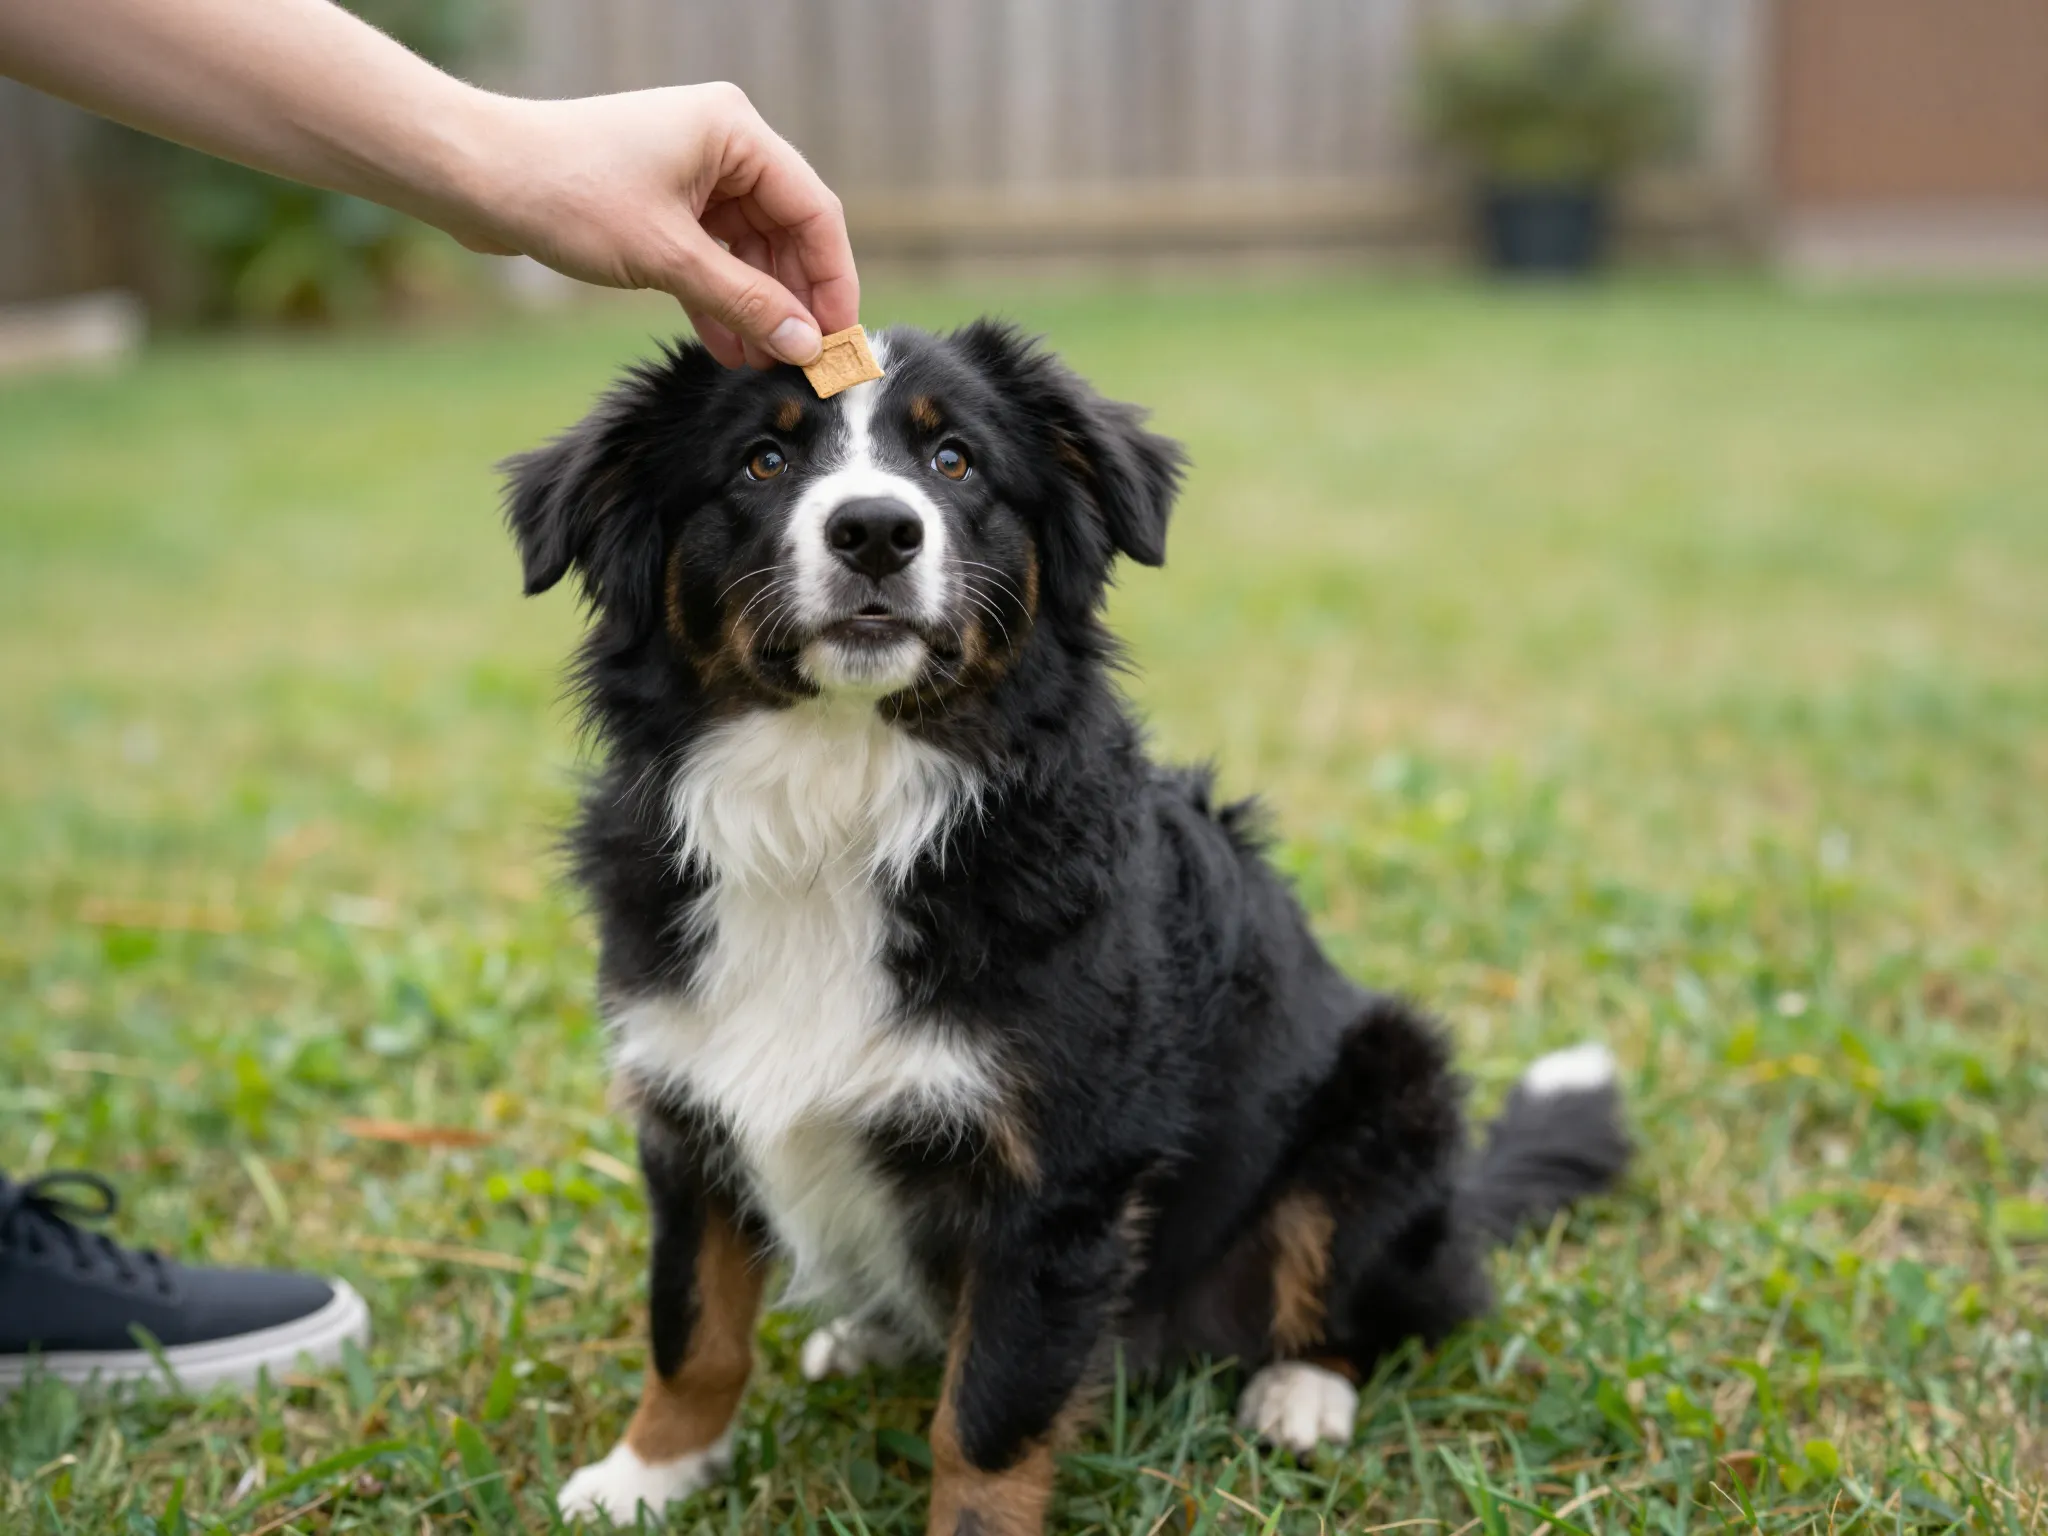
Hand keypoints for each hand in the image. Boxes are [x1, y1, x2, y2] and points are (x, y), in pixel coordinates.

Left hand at [448, 84, 856, 368]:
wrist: (478, 176)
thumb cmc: (568, 194)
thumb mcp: (668, 258)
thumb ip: (744, 302)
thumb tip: (806, 344)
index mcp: (735, 132)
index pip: (813, 211)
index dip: (832, 280)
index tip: (838, 340)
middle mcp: (722, 145)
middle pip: (785, 232)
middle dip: (794, 300)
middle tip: (806, 364)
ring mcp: (691, 173)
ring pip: (748, 250)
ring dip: (756, 307)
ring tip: (765, 366)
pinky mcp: (662, 203)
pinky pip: (710, 256)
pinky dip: (719, 300)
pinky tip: (728, 349)